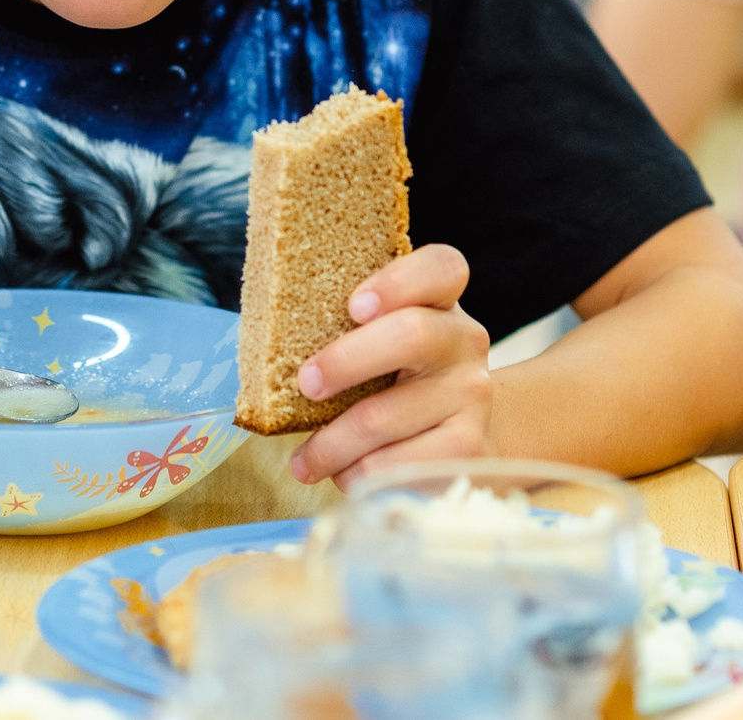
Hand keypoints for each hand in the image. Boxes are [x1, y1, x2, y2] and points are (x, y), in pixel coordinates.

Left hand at [289, 243, 492, 488]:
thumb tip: (270, 345)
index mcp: (441, 300)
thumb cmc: (399, 379)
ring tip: (305, 461)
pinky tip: (346, 475)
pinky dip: (360, 474)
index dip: (397, 282)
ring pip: (386, 415)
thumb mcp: (384, 341)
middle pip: (410, 335)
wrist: (462, 438)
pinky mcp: (470, 447)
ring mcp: (472, 394)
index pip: (441, 267)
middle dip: (345, 361)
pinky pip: (400, 464)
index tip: (353, 307)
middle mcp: (464, 340)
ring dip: (333, 443)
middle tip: (306, 385)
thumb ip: (349, 328)